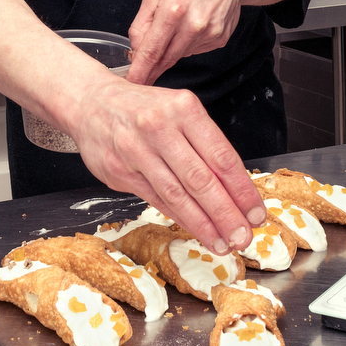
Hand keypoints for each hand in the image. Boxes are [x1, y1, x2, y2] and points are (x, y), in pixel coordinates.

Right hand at [68, 76, 266, 254]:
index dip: (242, 190)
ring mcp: (137, 150)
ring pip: (177, 195)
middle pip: (201, 180)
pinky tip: (196, 230)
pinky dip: (179, 217)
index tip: (256, 213)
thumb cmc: (142, 109)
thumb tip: (236, 188)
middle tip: (243, 236)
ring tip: (222, 242)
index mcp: (184, 109)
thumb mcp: (178, 111)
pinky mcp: (120, 171)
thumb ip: (204, 144)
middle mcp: (160, 127)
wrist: (90, 103)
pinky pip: (156, 200)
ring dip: (203, 223)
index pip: (221, 156)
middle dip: (226, 213)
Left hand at [126, 0, 242, 86]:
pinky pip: (195, 50)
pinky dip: (188, 44)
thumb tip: (136, 50)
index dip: (141, 70)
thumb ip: (141, 24)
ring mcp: (209, 34)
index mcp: (173, 10)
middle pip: (166, 58)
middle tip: (143, 75)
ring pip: (180, 55)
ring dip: (172, 49)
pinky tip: (193, 26)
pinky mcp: (220, 39)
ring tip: (177, 26)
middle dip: (152, 68)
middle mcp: (193, 24)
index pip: (152, 50)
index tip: (133, 84)